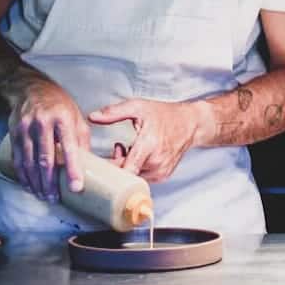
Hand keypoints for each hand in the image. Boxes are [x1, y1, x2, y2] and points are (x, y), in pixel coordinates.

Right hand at [7, 79, 89, 202]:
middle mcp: (43, 122)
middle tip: (54, 199)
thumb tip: (89, 165)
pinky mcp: (14, 132)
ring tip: (43, 196)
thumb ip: (82, 140)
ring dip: (36, 182)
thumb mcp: (76, 116)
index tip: (76, 187)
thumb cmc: (58, 104)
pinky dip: (23, 175)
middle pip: (46, 159)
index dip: (72, 169)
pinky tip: (29, 185)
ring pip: (30, 162)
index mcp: (63, 117)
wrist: (30, 88)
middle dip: (50, 182)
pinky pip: (18, 159)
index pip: (69, 147)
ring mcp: (26, 127)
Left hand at [90, 98, 208, 182]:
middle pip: (125, 173)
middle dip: (114, 163)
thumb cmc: (166, 115)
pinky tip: (136, 156)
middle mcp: (156, 162)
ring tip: (126, 149)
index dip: (108, 168)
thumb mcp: (139, 107)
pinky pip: (141, 177)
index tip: (98, 163)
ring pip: (132, 177)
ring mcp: (160, 171)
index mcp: (149, 145)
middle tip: (114, 148)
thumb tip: (93, 117)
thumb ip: (114, 112)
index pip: (124, 169)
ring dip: (125, 166)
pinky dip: (135, 169)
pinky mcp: (162, 176)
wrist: (191, 124)